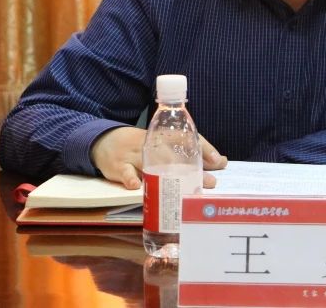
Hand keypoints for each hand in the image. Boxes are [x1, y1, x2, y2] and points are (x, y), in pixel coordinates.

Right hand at [91, 126, 227, 188]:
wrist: (105, 140)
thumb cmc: (141, 145)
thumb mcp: (162, 144)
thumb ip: (189, 153)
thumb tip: (220, 162)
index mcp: (163, 136)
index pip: (187, 139)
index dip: (205, 149)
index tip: (220, 161)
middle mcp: (151, 144)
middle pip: (174, 155)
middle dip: (194, 169)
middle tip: (211, 182)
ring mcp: (134, 155)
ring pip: (153, 164)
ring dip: (168, 177)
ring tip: (183, 189)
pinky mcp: (119, 166)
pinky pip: (126, 173)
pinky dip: (131, 179)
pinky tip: (137, 187)